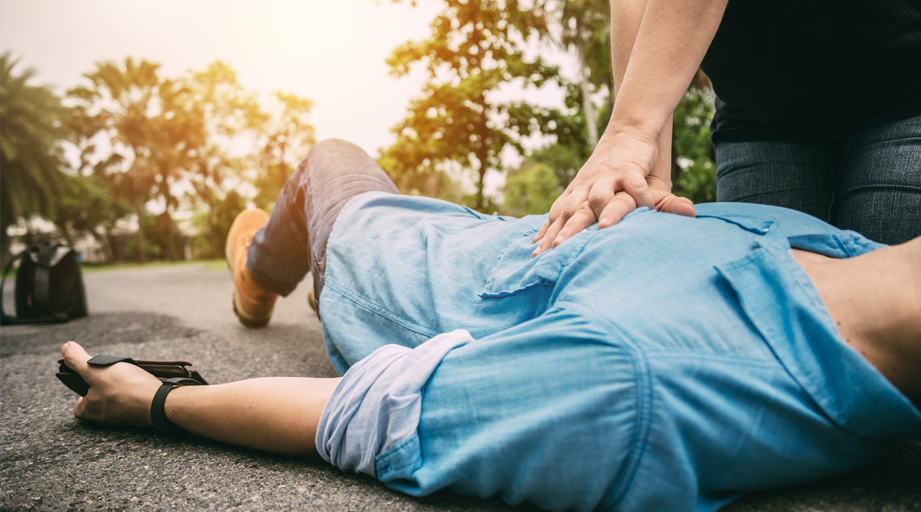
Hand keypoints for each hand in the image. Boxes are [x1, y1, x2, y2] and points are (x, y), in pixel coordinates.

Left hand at [61, 341, 160, 426]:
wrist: (158, 401)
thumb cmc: (125, 387)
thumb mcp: (95, 369)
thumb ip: (77, 359)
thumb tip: (65, 348)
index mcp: (91, 410)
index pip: (78, 407)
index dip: (80, 394)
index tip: (88, 381)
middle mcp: (105, 418)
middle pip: (98, 403)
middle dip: (102, 389)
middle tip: (109, 375)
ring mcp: (124, 417)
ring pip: (116, 402)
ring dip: (119, 390)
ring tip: (126, 375)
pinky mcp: (140, 414)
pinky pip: (132, 403)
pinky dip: (134, 393)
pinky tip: (139, 382)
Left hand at [532, 131, 694, 255]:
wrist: (626, 131)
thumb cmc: (604, 168)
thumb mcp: (583, 188)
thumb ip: (568, 212)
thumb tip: (539, 237)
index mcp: (575, 192)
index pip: (557, 216)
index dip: (548, 235)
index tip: (537, 255)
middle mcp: (587, 186)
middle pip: (572, 209)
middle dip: (565, 230)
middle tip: (557, 249)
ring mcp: (607, 177)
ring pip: (599, 197)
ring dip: (599, 212)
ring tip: (601, 230)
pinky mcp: (629, 169)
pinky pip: (635, 185)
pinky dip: (640, 197)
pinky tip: (645, 210)